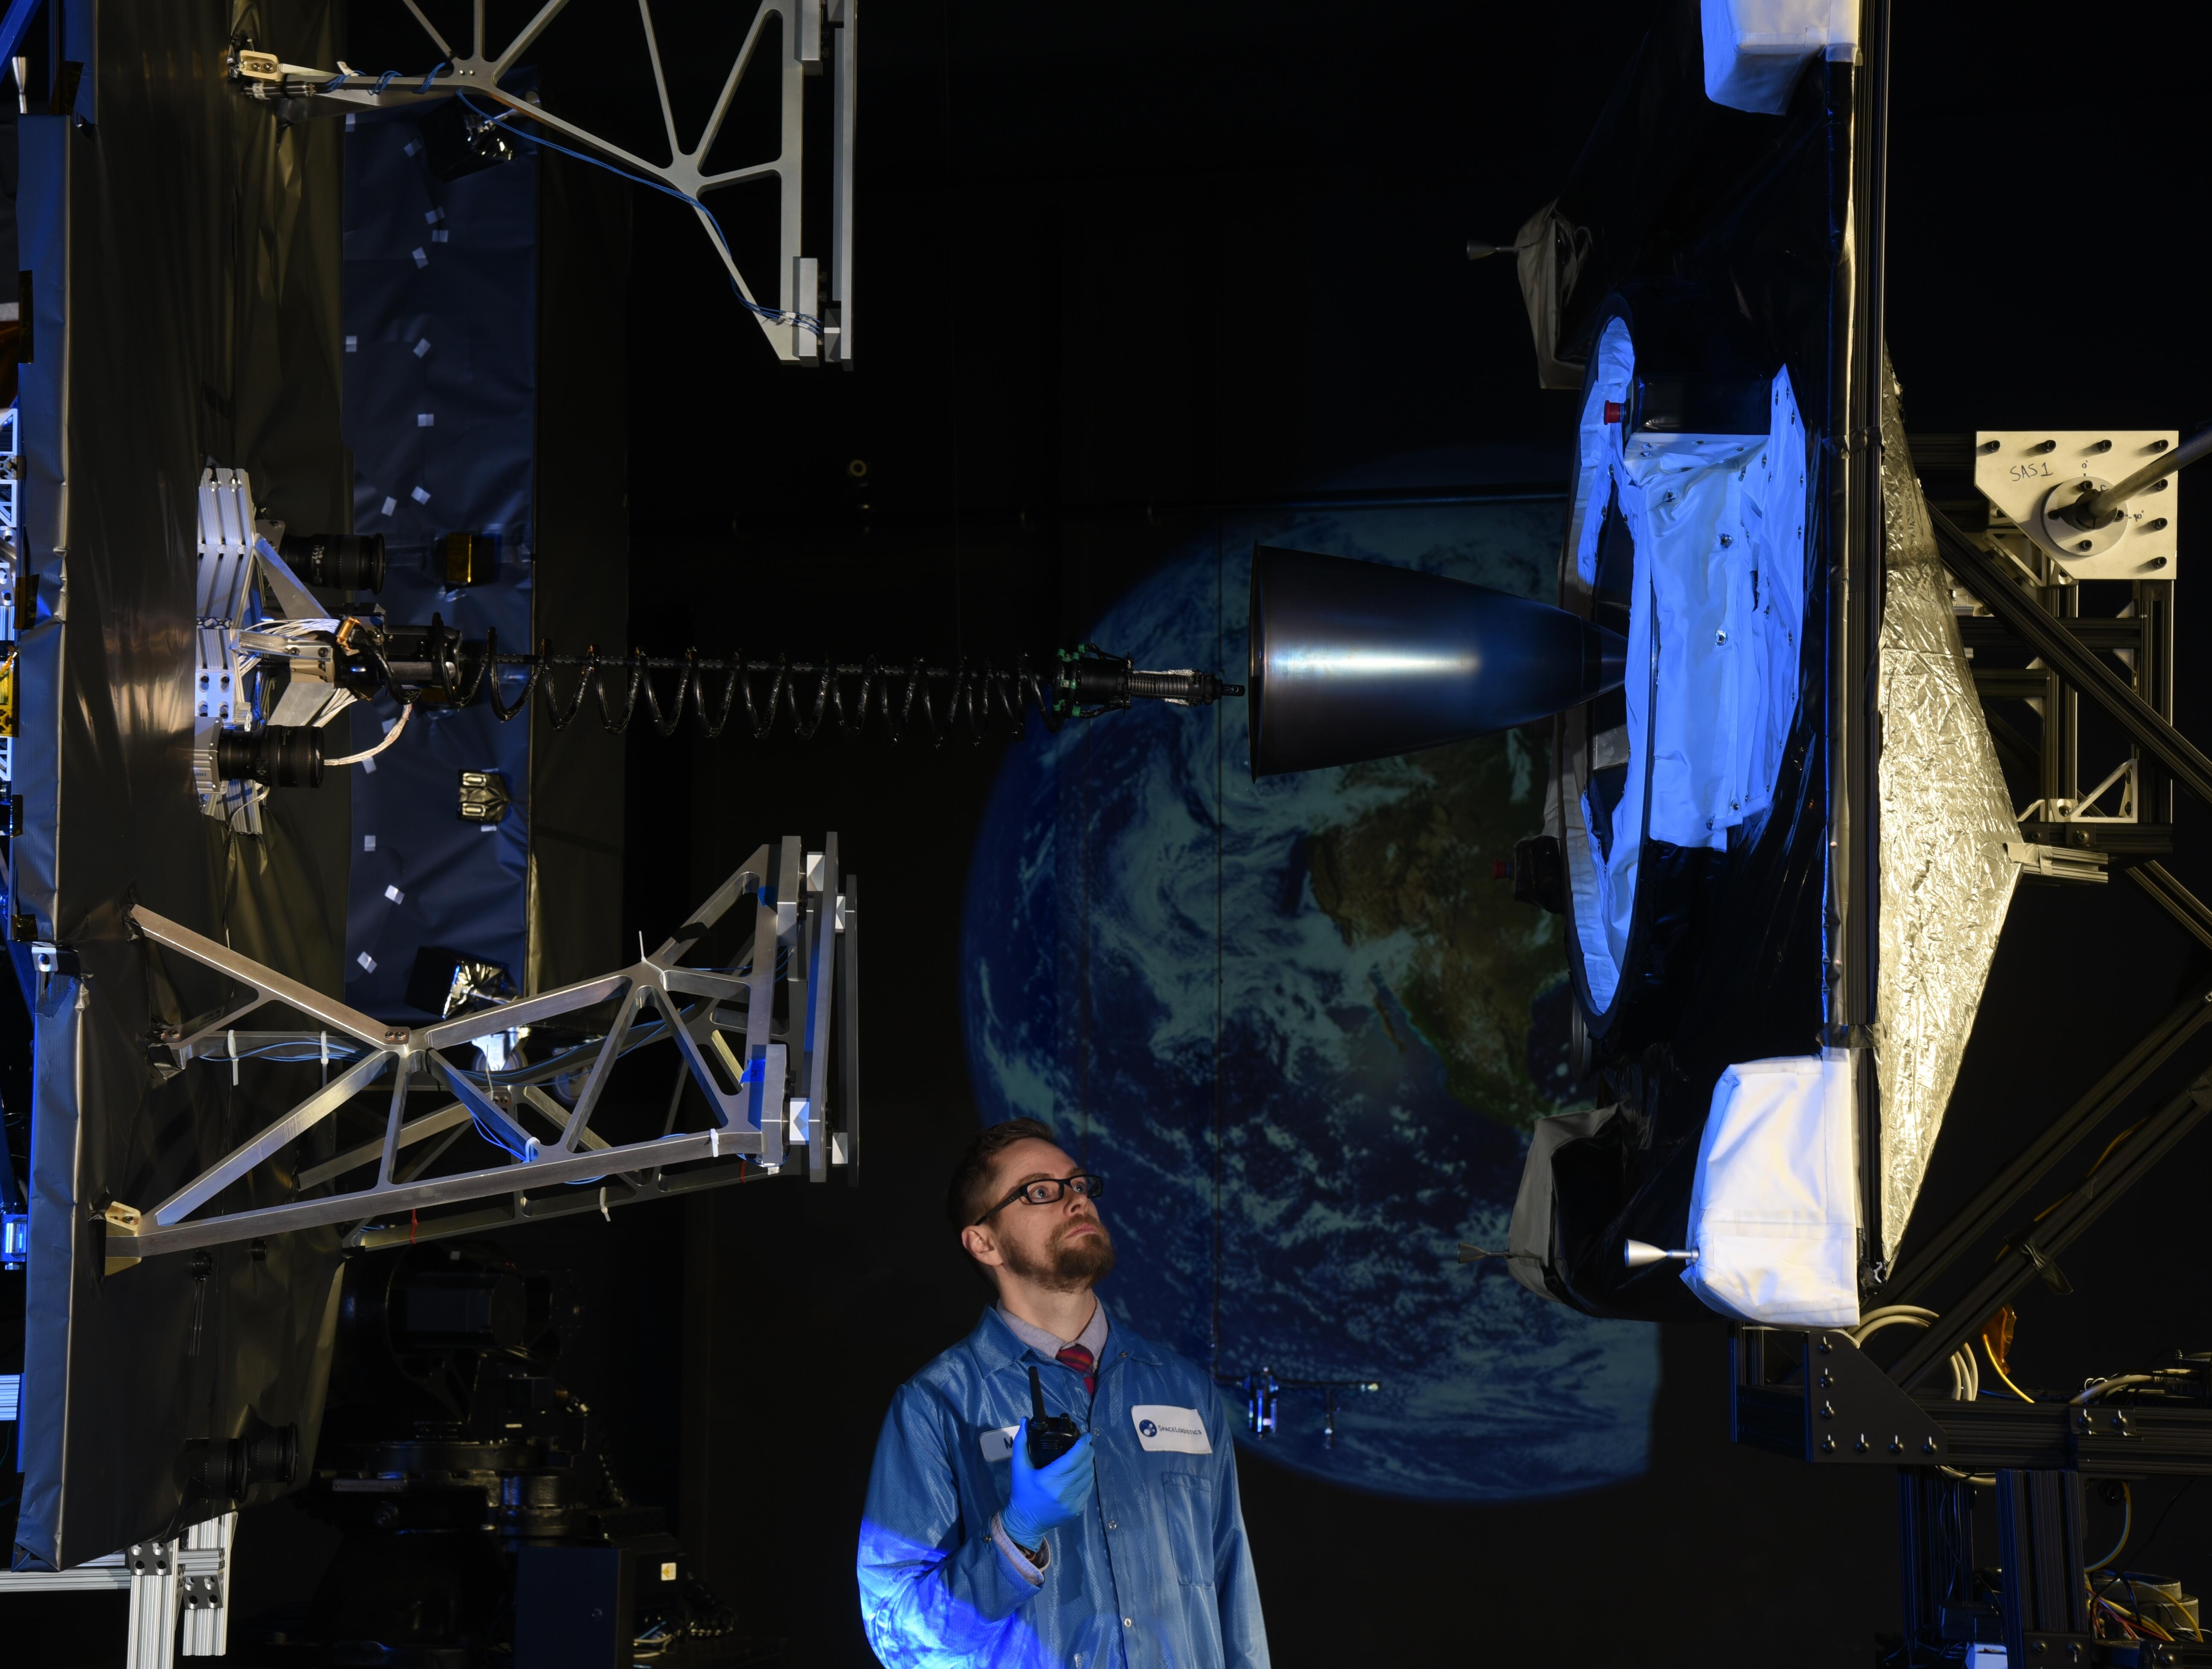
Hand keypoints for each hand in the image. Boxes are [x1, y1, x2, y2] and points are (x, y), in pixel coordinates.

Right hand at [1001, 1419, 1095, 1550]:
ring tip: (1086, 1456)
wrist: (1024, 1521)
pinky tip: (1084, 1472)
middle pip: (1084, 1466)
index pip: (1072, 1458)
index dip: (1082, 1445)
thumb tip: (1025, 1420)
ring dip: (1089, 1465)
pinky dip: (1088, 1479)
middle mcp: (1062, 1491)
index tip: (1086, 1436)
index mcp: (1048, 1479)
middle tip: (1086, 1444)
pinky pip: (1087, 1490)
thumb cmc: (1022, 1492)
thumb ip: (1021, 1442)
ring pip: (1088, 1478)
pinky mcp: (1076, 1510)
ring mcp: (1071, 1502)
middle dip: (1088, 1452)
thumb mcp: (1019, 1467)